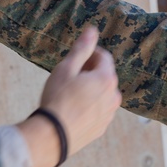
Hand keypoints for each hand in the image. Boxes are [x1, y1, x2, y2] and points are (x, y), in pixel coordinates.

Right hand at [18, 28, 121, 166]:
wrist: (52, 136)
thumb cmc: (57, 99)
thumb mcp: (66, 69)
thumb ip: (82, 49)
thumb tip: (92, 30)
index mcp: (107, 79)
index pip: (104, 57)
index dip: (90, 54)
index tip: (76, 58)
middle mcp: (113, 96)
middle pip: (104, 76)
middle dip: (90, 72)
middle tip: (70, 76)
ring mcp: (109, 114)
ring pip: (103, 94)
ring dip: (91, 89)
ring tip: (70, 94)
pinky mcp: (102, 128)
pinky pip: (99, 110)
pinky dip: (90, 106)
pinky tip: (73, 109)